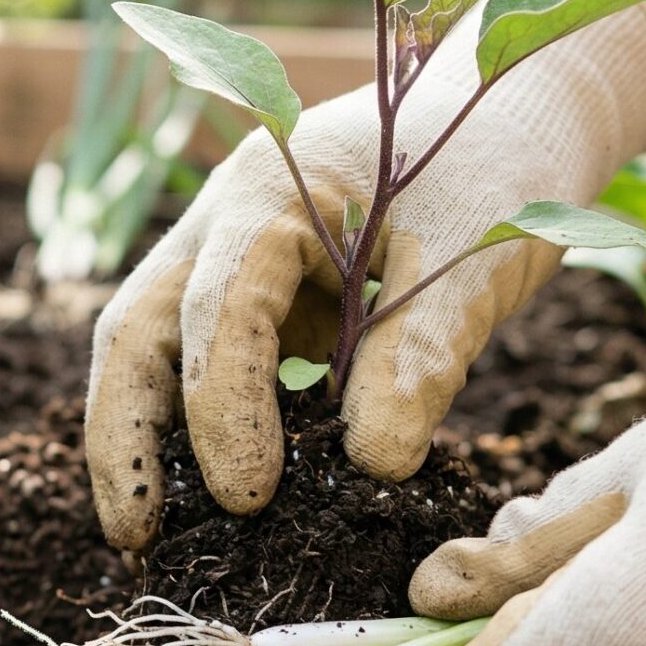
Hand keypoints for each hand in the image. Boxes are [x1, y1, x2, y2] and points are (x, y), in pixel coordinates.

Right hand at [84, 0, 645, 552]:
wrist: (522, 109)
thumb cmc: (502, 162)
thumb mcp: (478, 255)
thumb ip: (422, 354)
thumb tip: (372, 466)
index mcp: (270, 188)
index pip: (220, 309)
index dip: (223, 407)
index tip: (249, 496)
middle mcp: (225, 222)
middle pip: (136, 329)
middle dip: (124, 434)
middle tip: (134, 534)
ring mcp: (234, 260)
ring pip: (153, 350)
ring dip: (144, 440)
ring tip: (146, 536)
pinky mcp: (266, 302)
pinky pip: (210, 369)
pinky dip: (201, 433)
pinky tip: (212, 507)